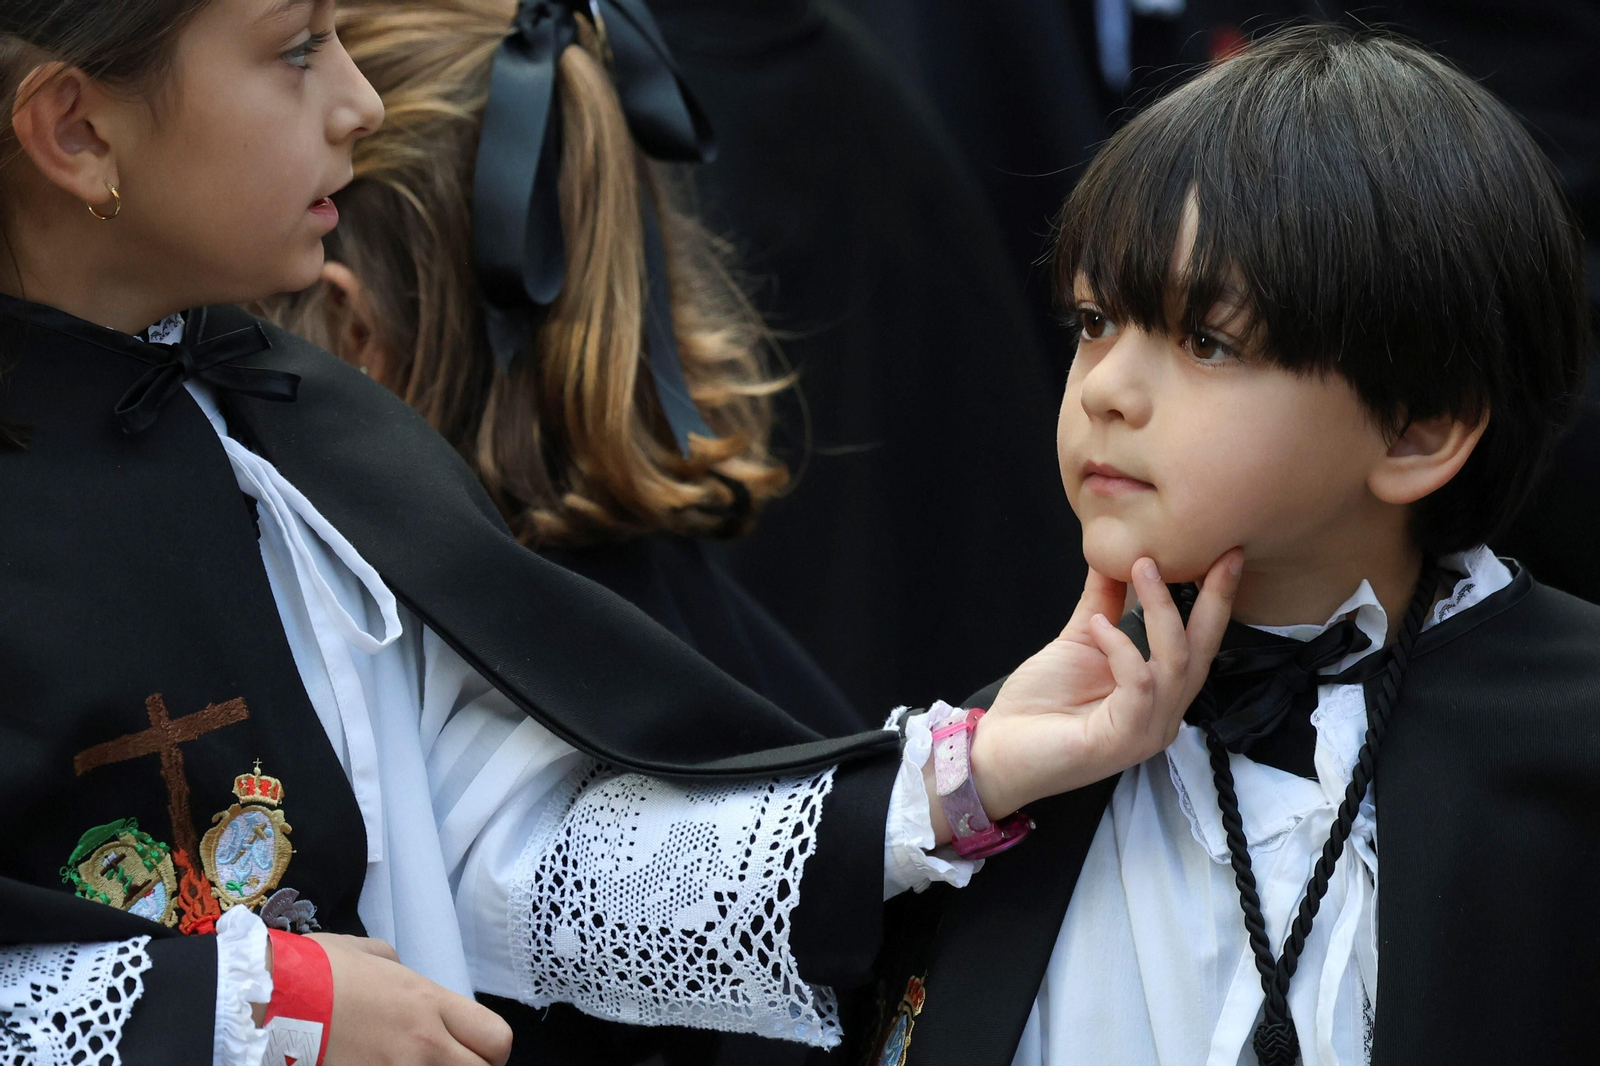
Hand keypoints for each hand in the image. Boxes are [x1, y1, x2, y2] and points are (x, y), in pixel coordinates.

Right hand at [305, 934, 512, 1065]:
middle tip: (450, 1064)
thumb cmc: (312, 970)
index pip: (495, 1038)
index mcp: (427, 1002)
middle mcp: (422, 1043)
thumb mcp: (368, 953)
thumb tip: (402, 975)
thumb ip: (397, 967)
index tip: (477, 1053)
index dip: (491, 1051)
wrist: (263, 999)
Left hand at [938, 549, 1241, 832]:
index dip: (1216, 598)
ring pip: (1175, 662)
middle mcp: (1163, 713)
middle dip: (1216, 599)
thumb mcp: (1081, 641)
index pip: (1199, 641)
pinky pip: (1139, 683)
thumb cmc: (1039, 703)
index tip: (1226, 553)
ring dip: (1161, 609)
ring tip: (1142, 566)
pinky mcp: (1124, 739)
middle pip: (1203, 651)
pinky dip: (1121, 648)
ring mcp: (1148, 729)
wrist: (1000, 750)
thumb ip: (1103, 604)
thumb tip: (1115, 557)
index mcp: (1158, 691)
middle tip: (1221, 553)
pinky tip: (1097, 627)